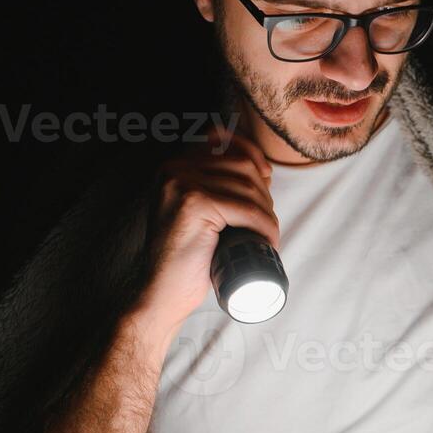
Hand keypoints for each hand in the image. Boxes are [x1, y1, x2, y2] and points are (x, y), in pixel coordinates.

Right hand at [136, 125, 279, 331]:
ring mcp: (181, 183)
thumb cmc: (188, 258)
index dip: (251, 153)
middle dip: (264, 192)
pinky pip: (245, 209)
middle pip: (240, 163)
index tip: (267, 176)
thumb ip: (215, 189)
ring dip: (267, 212)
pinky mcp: (194, 203)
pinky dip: (264, 226)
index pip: (221, 139)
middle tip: (267, 222)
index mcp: (173, 166)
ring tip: (268, 235)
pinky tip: (268, 241)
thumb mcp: (199, 215)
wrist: (163, 293)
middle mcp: (174, 168)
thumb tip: (262, 171)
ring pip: (246, 187)